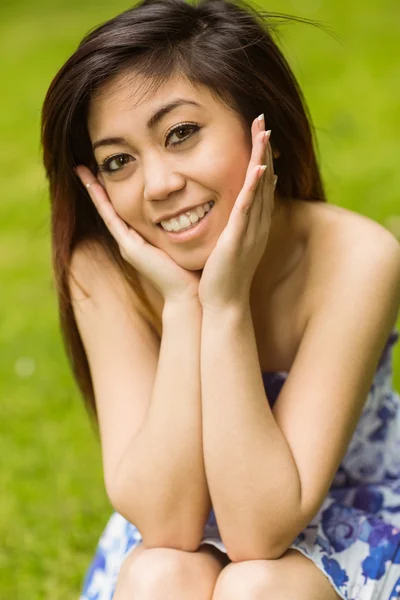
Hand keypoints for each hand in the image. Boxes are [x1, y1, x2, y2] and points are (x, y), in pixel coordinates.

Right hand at [74, 166, 200, 304]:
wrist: (188, 293)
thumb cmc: (193, 270)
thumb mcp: (186, 240)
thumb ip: (186, 225)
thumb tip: (200, 203)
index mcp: (142, 239)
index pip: (125, 209)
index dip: (115, 191)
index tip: (108, 169)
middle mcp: (131, 241)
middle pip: (111, 208)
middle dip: (98, 187)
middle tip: (87, 164)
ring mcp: (127, 244)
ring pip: (106, 210)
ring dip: (93, 189)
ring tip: (81, 169)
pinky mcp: (129, 247)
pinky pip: (111, 218)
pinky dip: (100, 200)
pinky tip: (92, 183)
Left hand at [198, 115, 276, 310]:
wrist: (222, 303)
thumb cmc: (222, 276)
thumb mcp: (229, 244)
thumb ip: (232, 225)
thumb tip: (230, 212)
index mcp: (252, 223)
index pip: (259, 184)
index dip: (260, 157)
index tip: (259, 134)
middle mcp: (257, 223)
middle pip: (264, 179)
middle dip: (263, 149)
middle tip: (263, 120)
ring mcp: (250, 231)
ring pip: (259, 188)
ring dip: (262, 159)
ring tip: (264, 132)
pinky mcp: (238, 239)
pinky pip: (247, 209)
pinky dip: (254, 188)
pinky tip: (258, 168)